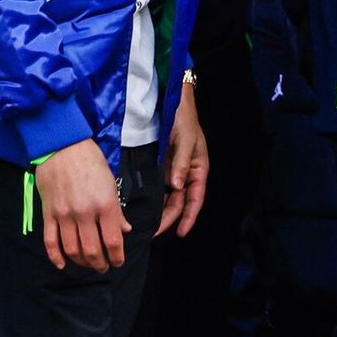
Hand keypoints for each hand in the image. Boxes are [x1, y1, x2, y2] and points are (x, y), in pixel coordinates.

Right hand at [35, 140, 128, 271]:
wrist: (63, 148)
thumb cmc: (92, 163)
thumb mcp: (111, 184)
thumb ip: (117, 210)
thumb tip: (125, 230)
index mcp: (105, 204)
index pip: (113, 240)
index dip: (117, 256)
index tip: (118, 262)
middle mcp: (85, 213)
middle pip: (92, 249)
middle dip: (100, 263)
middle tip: (104, 267)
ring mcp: (64, 215)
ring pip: (72, 249)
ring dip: (81, 262)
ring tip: (88, 265)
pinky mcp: (48, 214)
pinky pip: (50, 241)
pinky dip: (55, 256)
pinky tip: (61, 264)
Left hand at [157, 84, 208, 237]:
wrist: (171, 103)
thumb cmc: (184, 120)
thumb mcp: (186, 140)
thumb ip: (180, 163)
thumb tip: (176, 186)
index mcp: (198, 170)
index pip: (195, 199)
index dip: (189, 217)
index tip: (181, 233)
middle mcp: (185, 174)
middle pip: (178, 203)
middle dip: (167, 219)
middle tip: (151, 234)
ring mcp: (171, 172)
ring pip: (166, 199)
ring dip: (158, 213)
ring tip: (144, 228)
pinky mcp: (159, 168)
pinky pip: (155, 189)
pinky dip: (150, 200)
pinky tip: (139, 210)